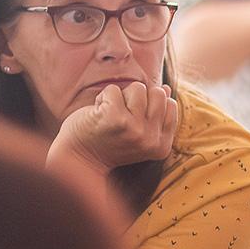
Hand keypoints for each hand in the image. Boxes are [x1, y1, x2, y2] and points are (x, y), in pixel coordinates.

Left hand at [50, 81, 178, 174]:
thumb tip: (166, 88)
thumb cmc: (109, 142)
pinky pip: (114, 90)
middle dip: (137, 98)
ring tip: (109, 114)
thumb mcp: (140, 132)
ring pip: (138, 88)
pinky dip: (102, 98)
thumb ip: (155, 113)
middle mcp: (152, 139)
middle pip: (157, 93)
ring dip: (120, 97)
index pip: (170, 104)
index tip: (133, 121)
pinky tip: (98, 114)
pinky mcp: (116, 119)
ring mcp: (135, 129)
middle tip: (121, 116)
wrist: (79, 160)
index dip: (149, 104)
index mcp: (161, 145)